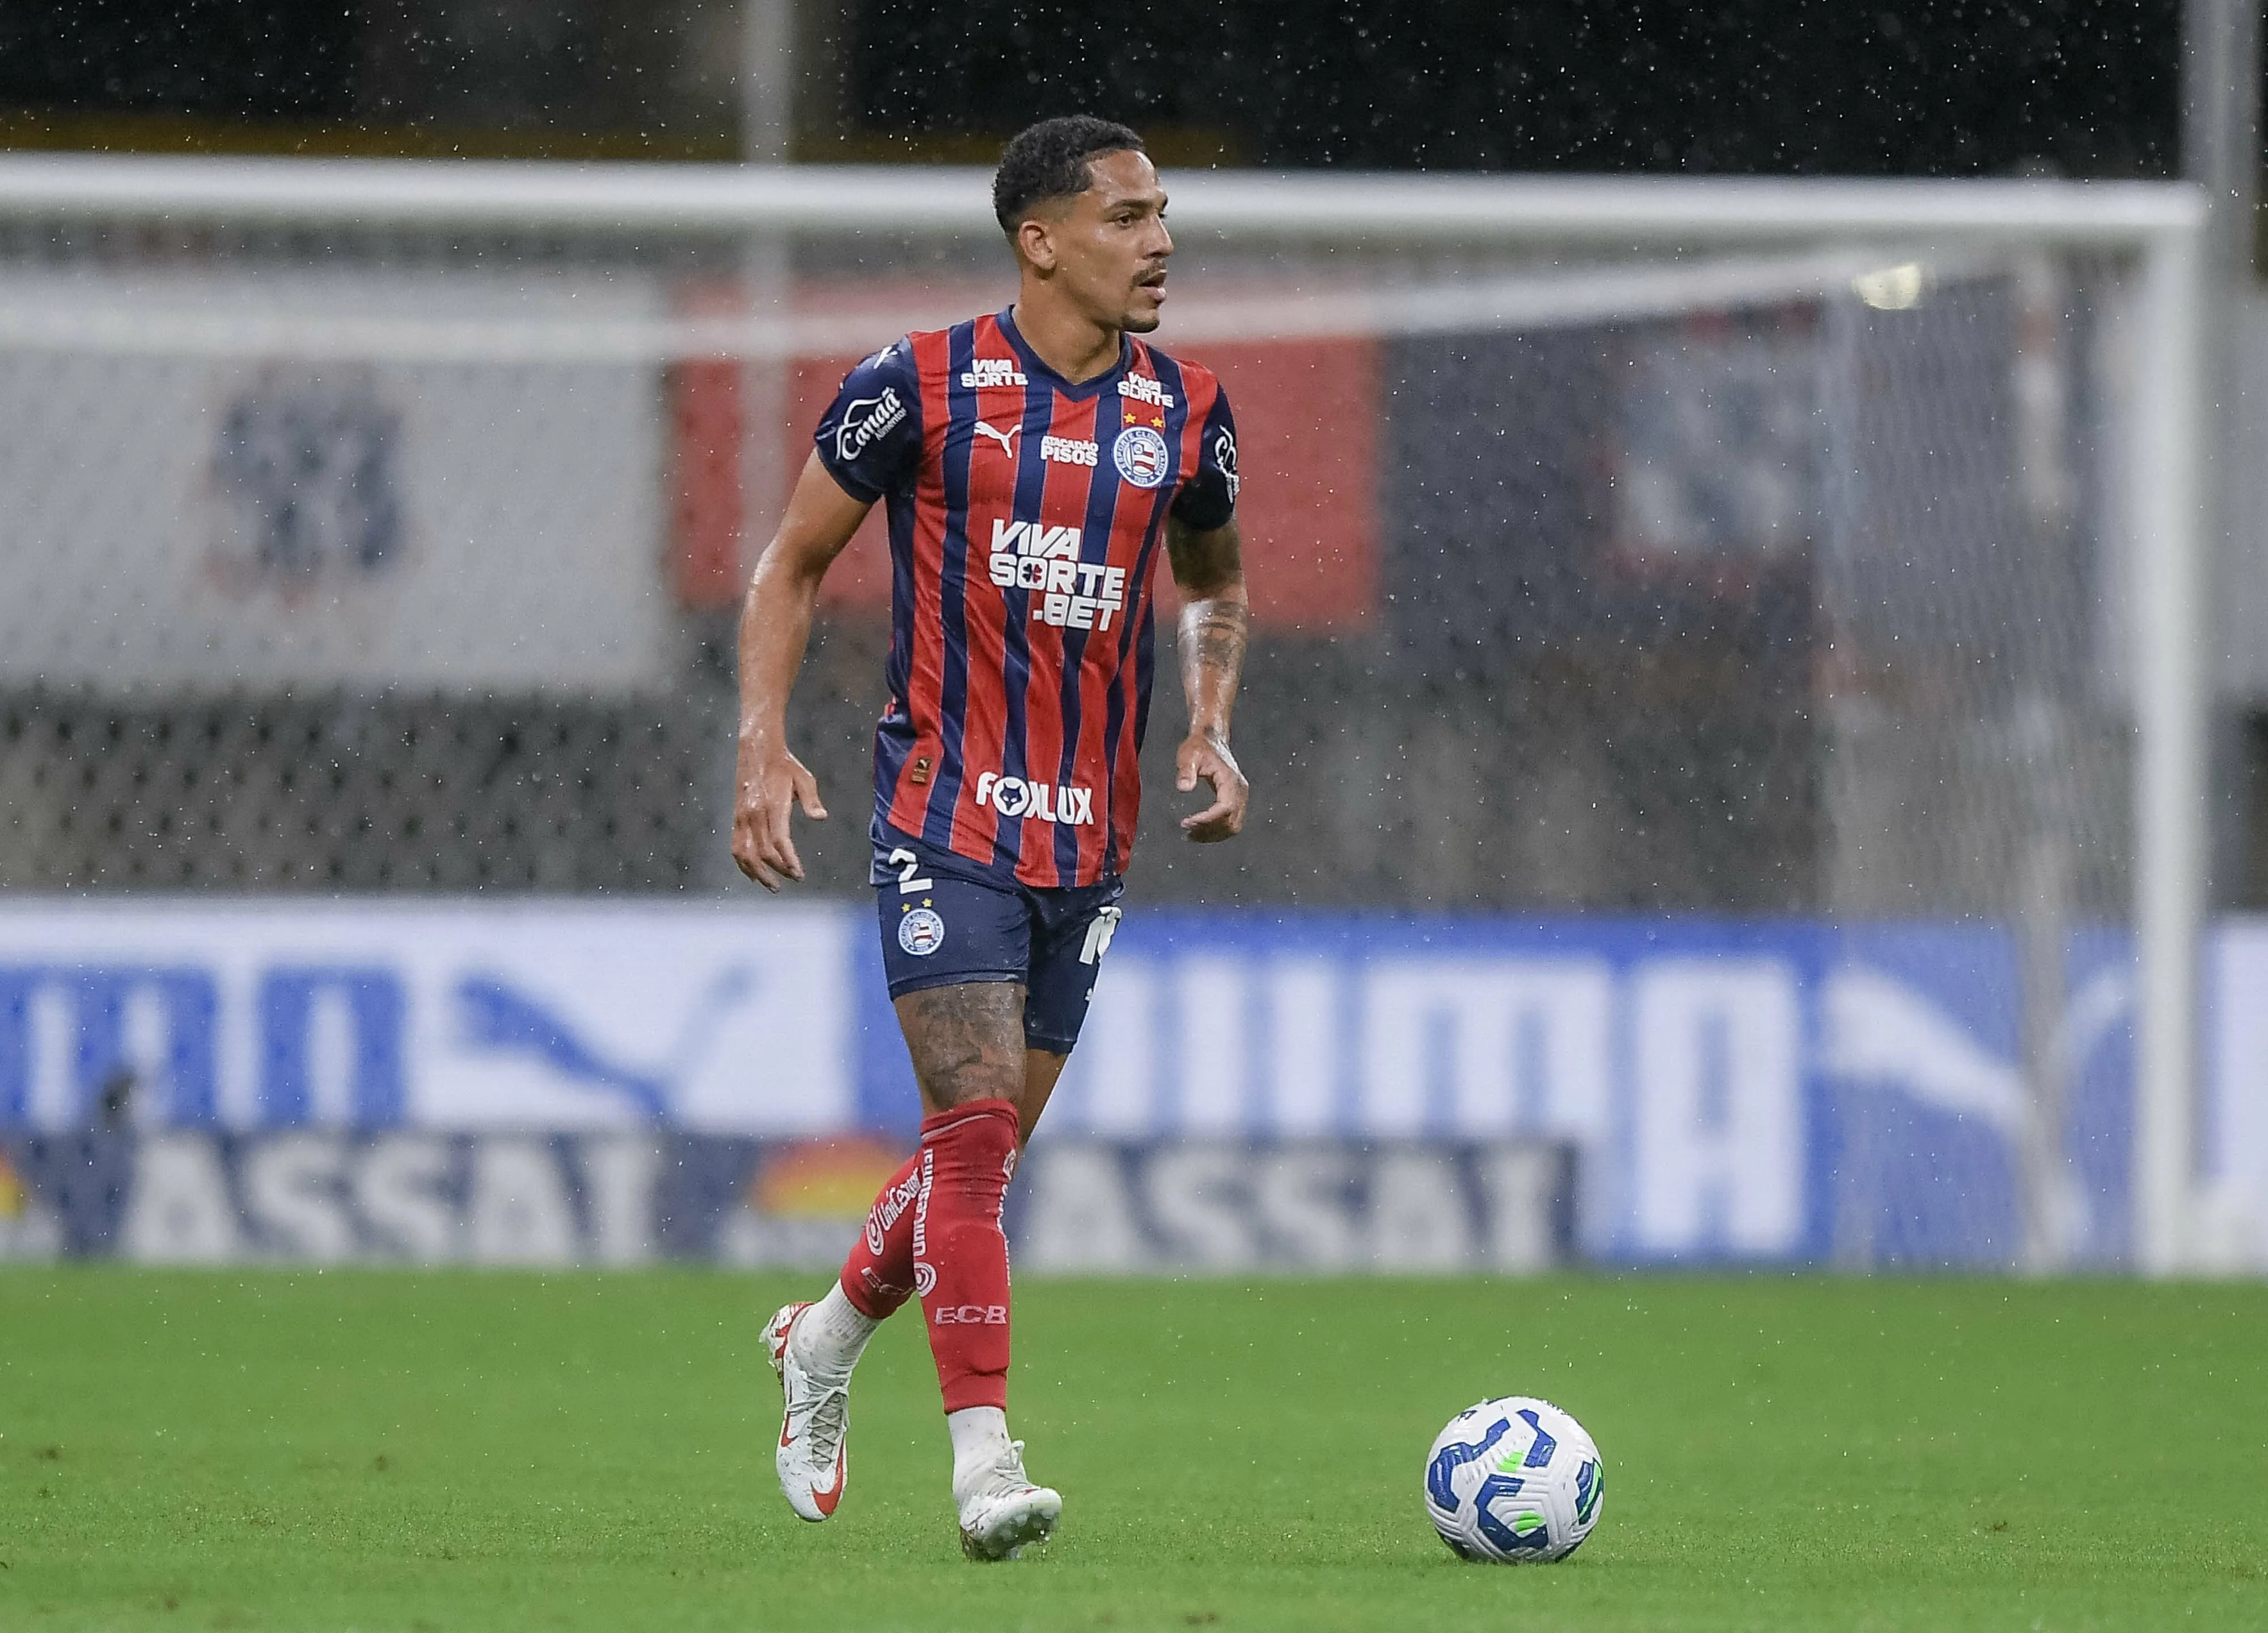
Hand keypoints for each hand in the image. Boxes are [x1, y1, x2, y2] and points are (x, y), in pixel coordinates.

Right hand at [732, 736, 826, 890]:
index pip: (778, 841)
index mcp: (772, 805)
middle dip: (778, 870)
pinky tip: (753, 875)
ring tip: (772, 885)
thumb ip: (811, 800)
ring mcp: (742, 817)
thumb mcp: (804, 779)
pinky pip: (736, 846)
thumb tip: (821, 818)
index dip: (788, 861)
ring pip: (745, 853)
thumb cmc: (785, 766)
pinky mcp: (736, 818)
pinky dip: (743, 864)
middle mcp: (754, 813)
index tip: (799, 874)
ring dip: (758, 873)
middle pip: (763, 852)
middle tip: (794, 879)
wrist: (757, 750)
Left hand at [1175, 731, 1247, 841]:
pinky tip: (1200, 831)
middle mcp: (1239, 790)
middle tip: (1187, 830)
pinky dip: (1216, 831)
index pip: (1225, 808)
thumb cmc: (1200, 747)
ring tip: (1191, 834)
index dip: (1208, 819)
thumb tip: (1184, 788)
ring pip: (1232, 826)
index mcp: (1230, 779)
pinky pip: (1231, 823)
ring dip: (1212, 834)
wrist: (1211, 741)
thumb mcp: (1189, 755)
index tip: (1189, 822)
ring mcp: (1240, 797)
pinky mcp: (1236, 801)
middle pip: (1231, 821)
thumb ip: (1186, 771)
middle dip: (1209, 830)